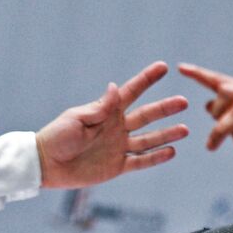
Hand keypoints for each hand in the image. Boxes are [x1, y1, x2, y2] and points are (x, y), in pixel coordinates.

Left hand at [36, 61, 188, 188]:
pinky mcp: (116, 166)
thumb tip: (114, 87)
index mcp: (106, 112)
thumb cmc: (57, 137)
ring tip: (185, 129)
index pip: (131, 92)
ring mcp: (118, 147)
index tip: (163, 67)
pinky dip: (156, 157)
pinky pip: (140, 161)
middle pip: (146, 116)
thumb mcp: (76, 119)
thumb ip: (99, 108)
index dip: (146, 79)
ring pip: (149, 139)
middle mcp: (116, 128)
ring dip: (167, 134)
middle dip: (165, 108)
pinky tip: (171, 151)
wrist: (46, 165)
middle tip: (184, 101)